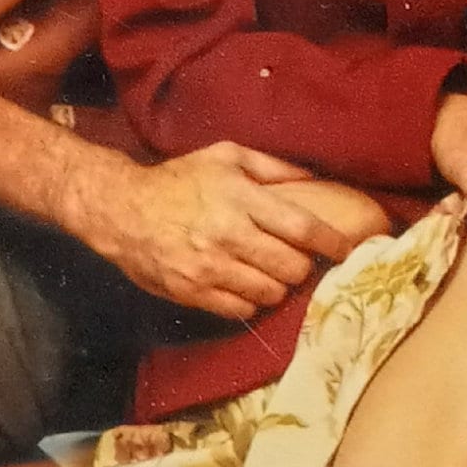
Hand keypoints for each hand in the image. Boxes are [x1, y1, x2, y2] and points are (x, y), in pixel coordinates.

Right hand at [73, 143, 388, 318]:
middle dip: (301, 267)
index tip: (346, 250)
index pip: (302, 228)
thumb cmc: (178, 179)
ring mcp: (209, 267)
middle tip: (296, 261)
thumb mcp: (225, 156)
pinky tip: (244, 286)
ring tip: (269, 274)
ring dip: (277, 286)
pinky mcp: (192, 291)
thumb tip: (314, 179)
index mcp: (240, 198)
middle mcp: (227, 234)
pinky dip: (251, 302)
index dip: (331, 243)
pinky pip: (241, 310)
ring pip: (270, 293)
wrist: (121, 208)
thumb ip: (272, 167)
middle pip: (291, 267)